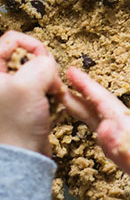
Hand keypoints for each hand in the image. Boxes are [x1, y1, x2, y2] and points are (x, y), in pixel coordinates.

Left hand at [0, 31, 63, 155]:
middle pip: (24, 56)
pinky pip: (39, 91)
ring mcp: (7, 95)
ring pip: (34, 74)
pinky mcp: (19, 107)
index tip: (46, 60)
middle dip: (43, 66)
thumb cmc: (16, 125)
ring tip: (52, 96)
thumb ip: (42, 64)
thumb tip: (48, 64)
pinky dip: (49, 95)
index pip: (10, 40)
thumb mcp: (30, 85)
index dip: (33, 45)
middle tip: (50, 81)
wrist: (20, 160)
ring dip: (48, 82)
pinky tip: (52, 107)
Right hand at [62, 67, 129, 199]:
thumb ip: (124, 149)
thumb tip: (104, 127)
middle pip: (103, 108)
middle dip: (83, 94)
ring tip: (71, 100)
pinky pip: (113, 134)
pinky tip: (100, 127)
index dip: (88, 88)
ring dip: (88, 108)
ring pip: (106, 119)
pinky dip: (101, 126)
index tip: (71, 71)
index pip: (105, 104)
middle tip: (61, 81)